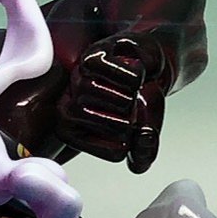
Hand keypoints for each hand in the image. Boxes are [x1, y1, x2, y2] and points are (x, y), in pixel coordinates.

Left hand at [53, 35, 171, 171]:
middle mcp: (68, 109)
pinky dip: (133, 74)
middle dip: (128, 113)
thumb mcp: (146, 131)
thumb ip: (143, 150)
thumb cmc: (140, 100)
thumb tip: (139, 158)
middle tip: (132, 104)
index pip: (113, 149)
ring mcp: (76, 82)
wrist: (149, 68)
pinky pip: (113, 72)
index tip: (130, 125)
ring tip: (130, 89)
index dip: (130, 137)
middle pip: (101, 120)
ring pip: (101, 94)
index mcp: (73, 134)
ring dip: (129, 92)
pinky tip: (132, 72)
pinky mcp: (89, 58)